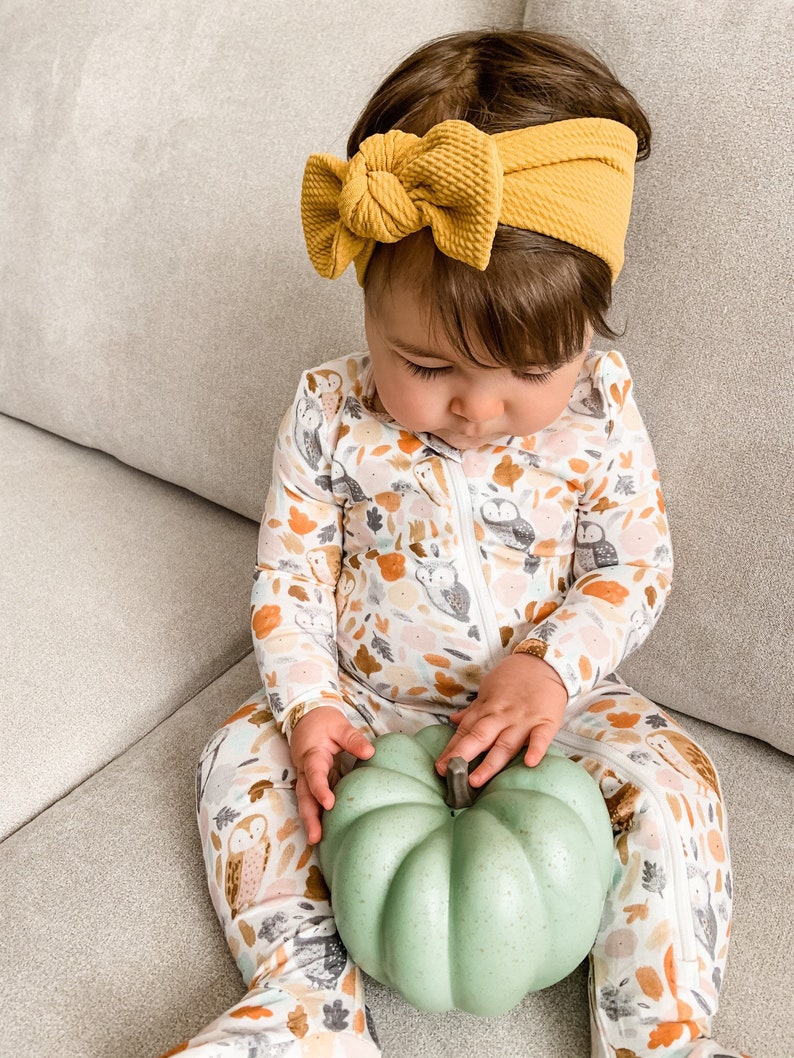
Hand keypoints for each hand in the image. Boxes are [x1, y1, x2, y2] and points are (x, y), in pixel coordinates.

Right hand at [289, 706, 374, 843]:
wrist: (306, 716)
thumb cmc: (323, 721)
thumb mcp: (339, 725)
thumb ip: (353, 739)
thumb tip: (370, 752)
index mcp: (312, 755)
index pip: (314, 774)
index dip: (320, 789)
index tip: (329, 803)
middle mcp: (306, 770)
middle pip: (304, 796)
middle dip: (309, 817)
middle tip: (316, 837)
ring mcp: (307, 777)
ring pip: (305, 801)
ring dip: (310, 820)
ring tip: (317, 840)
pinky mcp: (312, 781)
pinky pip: (312, 799)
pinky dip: (316, 814)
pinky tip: (324, 830)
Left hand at [435, 653, 567, 786]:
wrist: (544, 662)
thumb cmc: (513, 677)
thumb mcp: (488, 689)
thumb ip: (473, 709)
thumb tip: (453, 720)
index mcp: (487, 709)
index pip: (466, 731)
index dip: (452, 749)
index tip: (440, 767)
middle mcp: (502, 717)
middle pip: (480, 737)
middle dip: (463, 755)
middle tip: (450, 774)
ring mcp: (523, 720)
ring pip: (505, 744)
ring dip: (490, 763)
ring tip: (476, 780)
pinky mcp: (545, 722)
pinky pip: (540, 738)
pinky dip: (536, 749)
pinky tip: (530, 763)